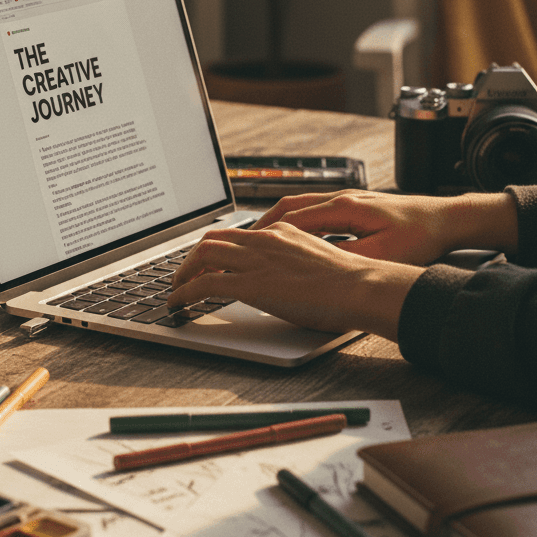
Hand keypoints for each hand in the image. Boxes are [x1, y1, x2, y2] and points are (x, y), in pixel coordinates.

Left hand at [167, 221, 423, 340]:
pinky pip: (204, 284)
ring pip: (202, 255)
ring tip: (176, 290)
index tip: (208, 260)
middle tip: (185, 275)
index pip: (237, 233)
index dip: (216, 247)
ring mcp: (255, 259)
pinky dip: (184, 293)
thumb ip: (293, 265)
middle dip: (192, 257)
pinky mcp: (250, 283)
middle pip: (212, 239)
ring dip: (182, 273)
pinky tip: (178, 304)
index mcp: (281, 232)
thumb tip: (283, 280)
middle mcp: (264, 239)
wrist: (360, 286)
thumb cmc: (350, 283)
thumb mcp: (316, 262)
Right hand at [248, 189, 518, 264]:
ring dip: (276, 222)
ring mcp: (347, 199)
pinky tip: (292, 237)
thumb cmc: (419, 236)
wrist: (446, 219)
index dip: (264, 233)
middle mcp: (340, 199)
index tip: (244, 246)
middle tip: (241, 243)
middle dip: (261, 225)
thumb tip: (316, 266)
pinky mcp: (354, 206)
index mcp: (342, 208)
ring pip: (299, 207)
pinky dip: (295, 221)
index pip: (290, 218)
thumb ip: (347, 258)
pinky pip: (314, 210)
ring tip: (258, 240)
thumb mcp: (382, 254)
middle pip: (288, 207)